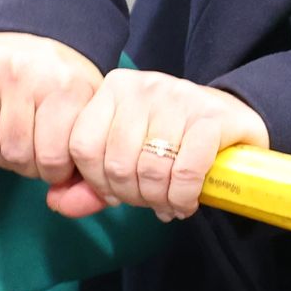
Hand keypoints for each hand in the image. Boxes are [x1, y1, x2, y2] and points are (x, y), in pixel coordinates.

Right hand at [0, 32, 107, 189]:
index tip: (57, 164)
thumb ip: (84, 151)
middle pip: (16, 153)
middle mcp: (26, 73)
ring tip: (13, 142)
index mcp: (65, 85)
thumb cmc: (64, 76)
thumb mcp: (87, 105)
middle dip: (26, 165)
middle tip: (33, 154)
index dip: (53, 171)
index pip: (51, 157)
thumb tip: (69, 197)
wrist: (38, 24)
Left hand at [54, 68, 266, 219]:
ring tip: (168, 204)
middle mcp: (143, 87)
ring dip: (159, 200)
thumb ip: (91, 181)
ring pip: (150, 170)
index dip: (97, 182)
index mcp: (114, 89)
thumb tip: (57, 204)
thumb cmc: (173, 139)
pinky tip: (187, 202)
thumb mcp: (128, 152)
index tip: (117, 194)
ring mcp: (179, 97)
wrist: (233, 118)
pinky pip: (185, 171)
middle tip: (149, 202)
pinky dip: (183, 197)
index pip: (82, 147)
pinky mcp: (211, 116)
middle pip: (117, 163)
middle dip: (133, 197)